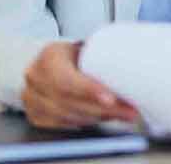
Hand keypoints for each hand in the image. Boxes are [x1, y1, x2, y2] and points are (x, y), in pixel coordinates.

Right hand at [22, 41, 139, 128]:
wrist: (52, 60)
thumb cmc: (74, 53)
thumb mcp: (87, 46)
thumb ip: (105, 52)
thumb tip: (139, 60)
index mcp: (49, 56)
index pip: (67, 79)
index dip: (89, 91)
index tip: (111, 99)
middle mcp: (36, 78)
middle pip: (69, 102)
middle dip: (103, 109)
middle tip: (128, 110)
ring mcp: (32, 98)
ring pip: (67, 116)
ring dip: (98, 118)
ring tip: (122, 114)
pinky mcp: (35, 114)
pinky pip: (61, 125)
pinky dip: (84, 122)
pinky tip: (101, 118)